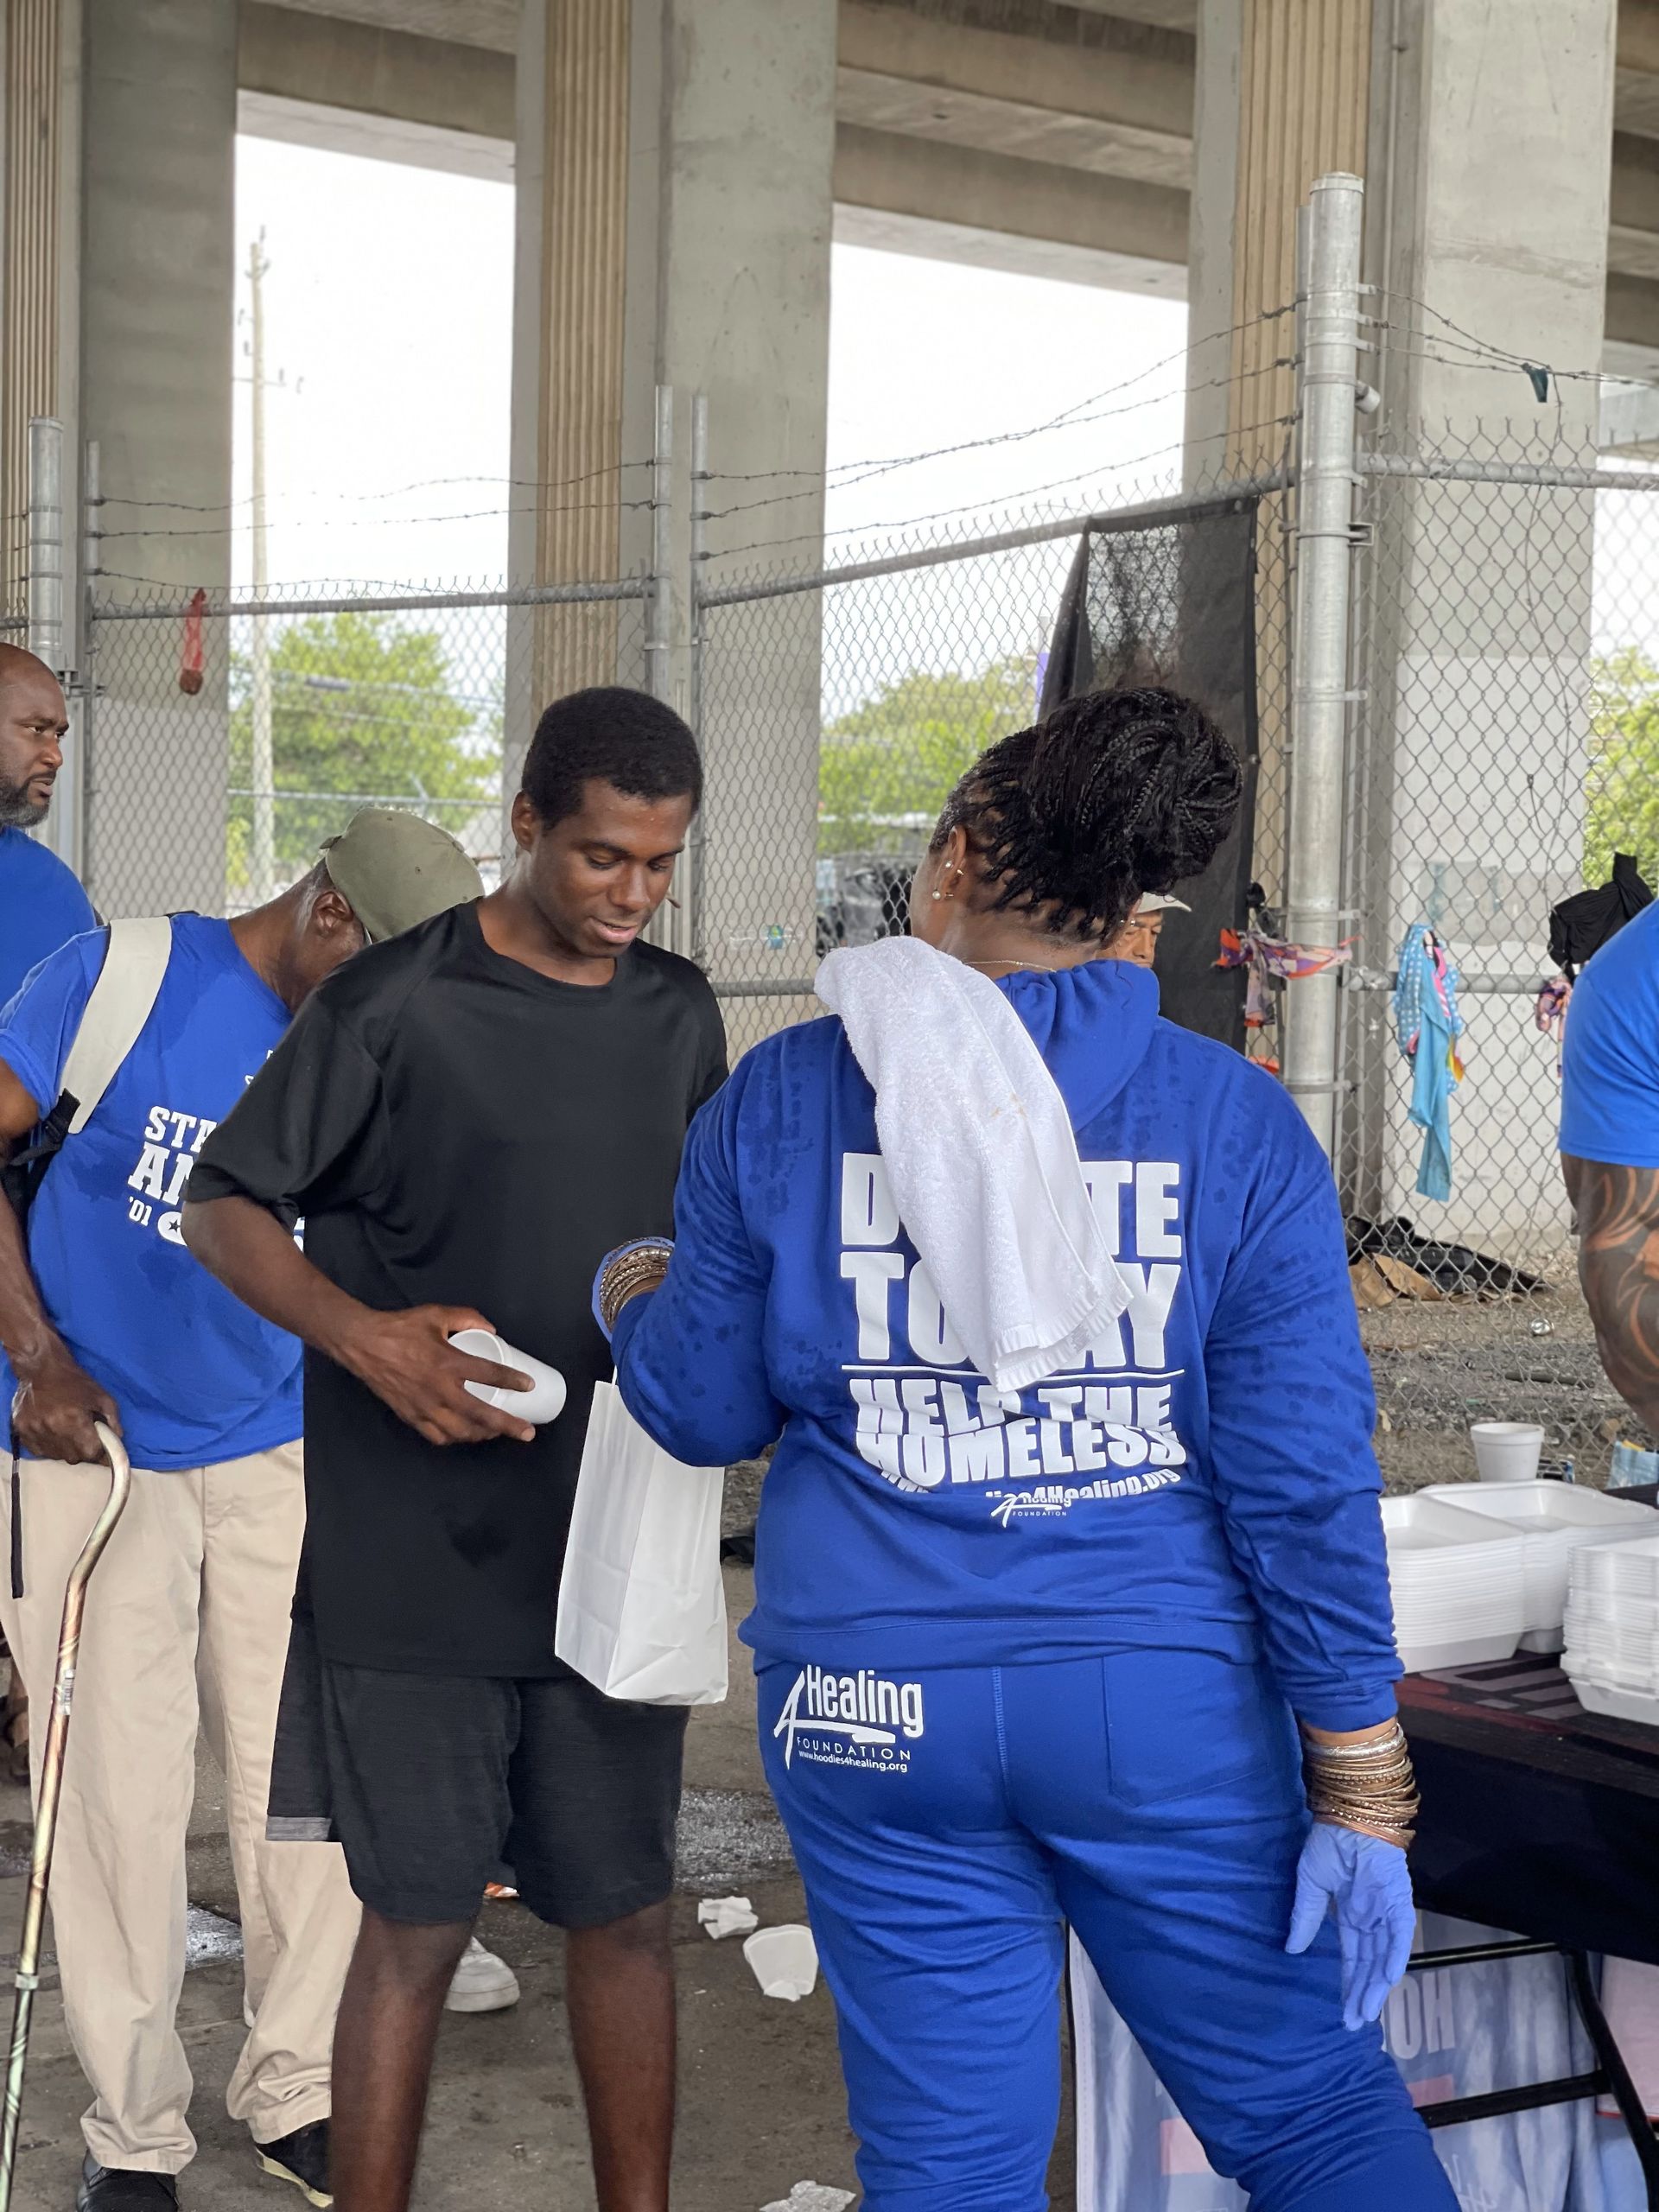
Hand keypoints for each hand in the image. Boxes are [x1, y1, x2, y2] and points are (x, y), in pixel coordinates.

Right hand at [10, 1340, 121, 1464]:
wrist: (40, 1369)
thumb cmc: (74, 1382)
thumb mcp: (102, 1397)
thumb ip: (113, 1421)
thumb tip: (117, 1441)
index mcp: (74, 1419)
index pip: (91, 1453)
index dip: (99, 1452)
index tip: (101, 1448)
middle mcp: (52, 1428)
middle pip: (74, 1457)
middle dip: (83, 1450)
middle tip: (85, 1436)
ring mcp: (34, 1431)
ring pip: (57, 1456)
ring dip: (66, 1449)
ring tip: (68, 1431)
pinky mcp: (21, 1432)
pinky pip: (40, 1451)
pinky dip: (49, 1447)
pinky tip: (53, 1432)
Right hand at [333, 1305, 536, 1447]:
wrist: (362, 1344)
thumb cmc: (400, 1328)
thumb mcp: (436, 1314)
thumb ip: (467, 1317)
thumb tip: (492, 1330)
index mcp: (448, 1362)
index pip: (490, 1375)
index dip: (513, 1381)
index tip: (529, 1385)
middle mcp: (439, 1390)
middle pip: (481, 1415)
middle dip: (507, 1426)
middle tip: (527, 1432)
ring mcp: (424, 1407)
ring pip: (460, 1432)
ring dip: (482, 1435)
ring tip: (497, 1433)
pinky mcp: (410, 1416)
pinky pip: (437, 1436)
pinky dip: (454, 1438)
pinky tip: (464, 1434)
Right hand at [1285, 1821, 1414, 2030]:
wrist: (1347, 1814)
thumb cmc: (1328, 1843)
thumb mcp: (1309, 1883)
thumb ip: (1305, 1917)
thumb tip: (1293, 1950)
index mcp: (1351, 1915)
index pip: (1351, 1958)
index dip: (1347, 1985)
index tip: (1342, 2013)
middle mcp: (1371, 1919)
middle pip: (1368, 1965)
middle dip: (1361, 1995)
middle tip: (1352, 2024)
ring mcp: (1386, 1911)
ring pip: (1383, 1957)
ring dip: (1376, 1985)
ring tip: (1365, 2013)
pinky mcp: (1398, 1901)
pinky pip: (1398, 1934)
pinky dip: (1393, 1956)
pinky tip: (1386, 1979)